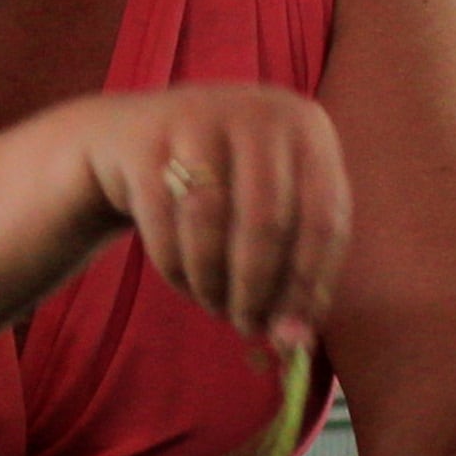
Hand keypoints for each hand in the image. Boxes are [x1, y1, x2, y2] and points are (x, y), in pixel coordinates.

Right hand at [78, 83, 351, 349]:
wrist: (130, 138)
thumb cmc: (222, 183)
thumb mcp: (271, 206)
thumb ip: (294, 268)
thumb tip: (297, 344)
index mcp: (307, 128)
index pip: (325, 217)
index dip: (310, 283)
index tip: (294, 332)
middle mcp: (259, 111)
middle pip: (267, 221)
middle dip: (257, 289)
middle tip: (248, 327)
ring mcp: (199, 116)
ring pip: (211, 223)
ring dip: (214, 282)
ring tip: (216, 307)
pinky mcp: (147, 138)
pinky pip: (164, 222)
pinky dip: (178, 268)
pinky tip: (187, 283)